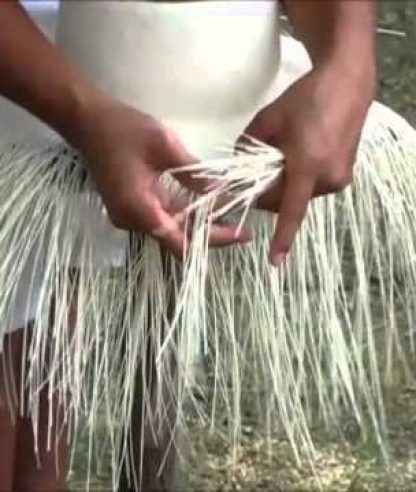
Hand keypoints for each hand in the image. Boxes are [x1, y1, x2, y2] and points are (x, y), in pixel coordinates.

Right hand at [70, 96, 251, 258]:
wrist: (87, 121)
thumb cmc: (122, 129)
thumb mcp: (165, 146)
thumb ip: (194, 173)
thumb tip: (222, 190)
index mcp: (139, 209)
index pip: (180, 241)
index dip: (211, 242)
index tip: (239, 236)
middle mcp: (133, 220)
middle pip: (178, 238)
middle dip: (210, 234)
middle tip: (243, 230)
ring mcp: (131, 215)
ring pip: (172, 228)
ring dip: (199, 224)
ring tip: (232, 218)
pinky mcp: (132, 206)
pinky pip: (163, 216)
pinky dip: (186, 213)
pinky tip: (208, 207)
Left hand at [242, 64, 375, 264]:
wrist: (347, 82)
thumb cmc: (305, 98)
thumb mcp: (267, 120)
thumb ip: (247, 148)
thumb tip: (233, 168)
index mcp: (309, 166)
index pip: (291, 210)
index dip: (282, 237)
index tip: (275, 261)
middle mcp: (328, 179)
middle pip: (287, 201)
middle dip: (268, 194)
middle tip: (255, 176)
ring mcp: (339, 178)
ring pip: (300, 195)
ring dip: (285, 186)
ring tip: (281, 159)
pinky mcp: (345, 174)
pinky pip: (313, 187)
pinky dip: (299, 180)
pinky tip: (297, 158)